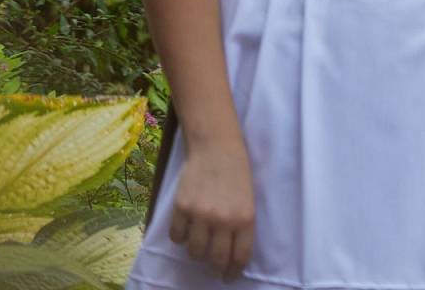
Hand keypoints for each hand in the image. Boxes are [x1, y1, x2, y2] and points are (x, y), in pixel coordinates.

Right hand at [170, 134, 255, 275]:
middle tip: (214, 268)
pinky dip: (180, 238)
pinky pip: (176, 237)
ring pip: (194, 251)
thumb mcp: (248, 200)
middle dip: (215, 267)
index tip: (228, 276)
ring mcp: (200, 215)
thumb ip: (241, 226)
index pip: (239, 256)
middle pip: (215, 259)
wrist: (216, 147)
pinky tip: (185, 230)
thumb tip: (231, 253)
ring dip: (197, 252)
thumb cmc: (237, 173)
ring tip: (200, 245)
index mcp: (245, 218)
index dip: (233, 271)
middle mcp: (223, 220)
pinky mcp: (181, 208)